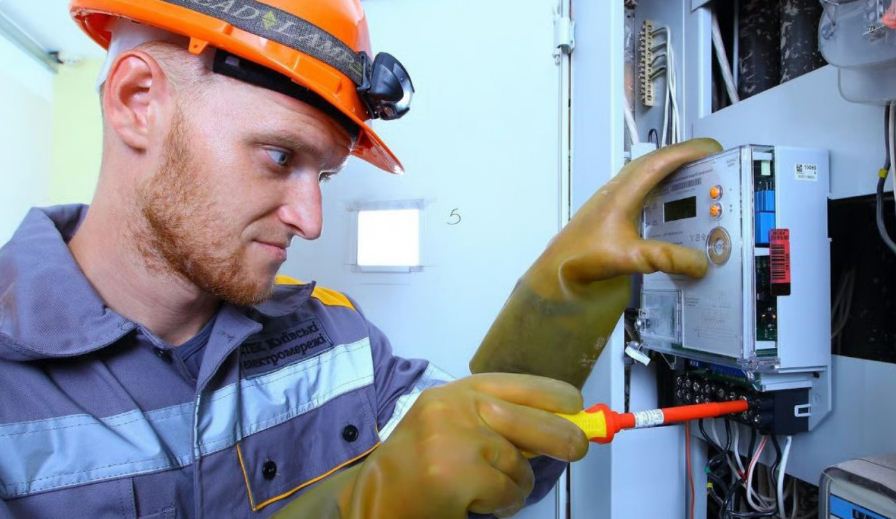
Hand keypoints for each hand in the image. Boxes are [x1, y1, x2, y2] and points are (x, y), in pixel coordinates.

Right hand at [348, 373, 587, 517]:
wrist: (375, 496)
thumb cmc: (419, 463)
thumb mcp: (453, 425)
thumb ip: (496, 421)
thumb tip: (557, 427)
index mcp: (459, 392)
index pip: (520, 384)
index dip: (555, 396)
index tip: (576, 407)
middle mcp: (457, 407)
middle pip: (534, 421)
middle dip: (565, 438)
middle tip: (578, 448)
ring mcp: (456, 439)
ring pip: (519, 464)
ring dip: (517, 484)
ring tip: (496, 491)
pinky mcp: (457, 474)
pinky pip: (507, 492)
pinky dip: (505, 504)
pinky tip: (483, 505)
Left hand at [471, 138, 722, 386]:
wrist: (556, 271)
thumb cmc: (586, 258)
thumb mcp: (631, 258)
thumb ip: (667, 259)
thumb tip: (701, 263)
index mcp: (622, 193)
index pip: (659, 163)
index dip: (687, 153)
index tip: (713, 150)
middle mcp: (617, 190)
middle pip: (653, 163)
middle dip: (683, 158)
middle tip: (711, 164)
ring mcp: (611, 199)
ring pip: (644, 175)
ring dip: (670, 173)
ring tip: (698, 180)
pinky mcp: (610, 212)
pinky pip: (639, 190)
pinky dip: (659, 190)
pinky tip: (671, 204)